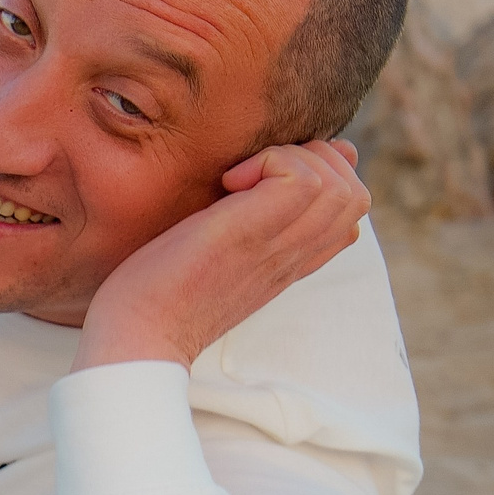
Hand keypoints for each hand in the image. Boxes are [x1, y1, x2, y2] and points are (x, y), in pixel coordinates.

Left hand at [73, 138, 368, 371]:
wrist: (136, 335)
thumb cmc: (158, 294)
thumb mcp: (213, 254)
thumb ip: (243, 225)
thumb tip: (255, 178)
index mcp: (290, 263)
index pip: (349, 212)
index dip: (320, 176)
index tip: (263, 181)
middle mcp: (294, 256)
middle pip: (357, 193)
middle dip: (313, 160)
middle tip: (254, 175)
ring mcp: (278, 247)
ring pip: (342, 184)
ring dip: (293, 159)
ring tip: (240, 179)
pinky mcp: (251, 233)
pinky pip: (303, 179)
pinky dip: (270, 162)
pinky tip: (228, 184)